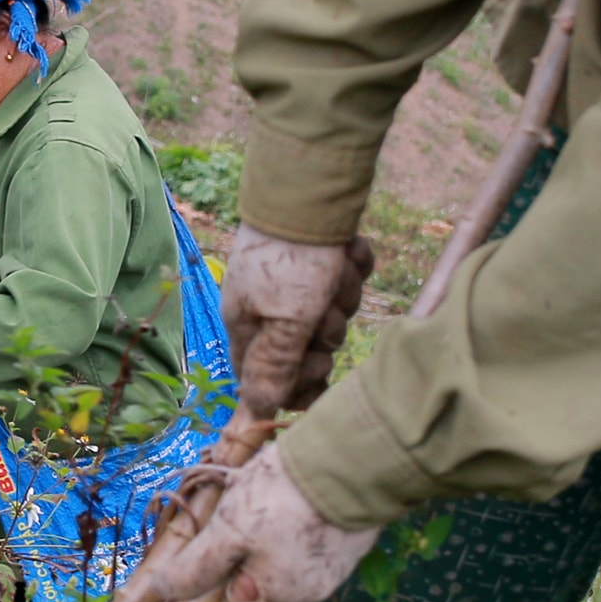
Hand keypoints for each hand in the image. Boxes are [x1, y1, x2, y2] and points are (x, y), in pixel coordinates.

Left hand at [125, 443, 379, 601]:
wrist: (353, 464)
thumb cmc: (281, 500)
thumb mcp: (228, 530)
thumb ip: (198, 567)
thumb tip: (163, 592)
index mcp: (268, 598)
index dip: (206, 599)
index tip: (199, 563)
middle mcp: (302, 596)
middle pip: (256, 595)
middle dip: (236, 567)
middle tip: (228, 527)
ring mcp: (331, 572)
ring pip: (283, 569)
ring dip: (266, 546)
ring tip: (263, 504)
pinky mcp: (350, 546)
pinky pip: (310, 549)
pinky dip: (295, 532)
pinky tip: (292, 500)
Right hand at [220, 227, 375, 412]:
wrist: (311, 189)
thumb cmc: (293, 261)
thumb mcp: (284, 321)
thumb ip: (274, 368)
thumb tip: (257, 412)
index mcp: (248, 326)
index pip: (268, 381)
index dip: (298, 384)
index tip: (319, 369)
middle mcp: (271, 306)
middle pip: (310, 350)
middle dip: (326, 330)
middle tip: (324, 307)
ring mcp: (299, 281)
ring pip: (335, 314)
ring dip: (343, 294)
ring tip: (335, 269)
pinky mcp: (325, 258)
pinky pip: (348, 280)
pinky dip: (352, 266)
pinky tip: (346, 250)